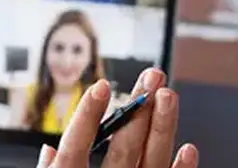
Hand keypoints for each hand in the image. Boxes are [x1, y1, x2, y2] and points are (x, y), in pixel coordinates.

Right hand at [36, 69, 198, 167]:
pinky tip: (189, 147)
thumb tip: (48, 150)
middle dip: (139, 110)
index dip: (88, 115)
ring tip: (169, 95)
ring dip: (162, 127)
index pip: (76, 146)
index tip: (102, 86)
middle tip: (153, 77)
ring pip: (152, 161)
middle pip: (123, 149)